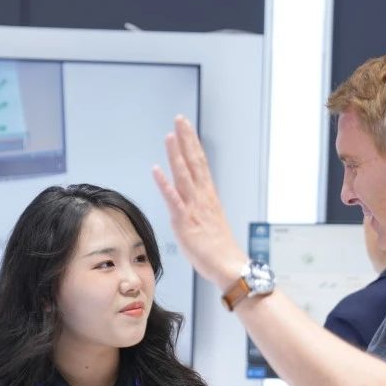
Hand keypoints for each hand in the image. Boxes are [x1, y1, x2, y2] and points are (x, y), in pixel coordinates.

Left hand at [151, 116, 247, 287]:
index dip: (192, 143)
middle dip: (186, 139)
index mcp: (208, 196)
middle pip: (194, 162)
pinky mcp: (185, 221)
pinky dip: (165, 184)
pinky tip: (157, 170)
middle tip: (180, 119)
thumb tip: (189, 202)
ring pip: (184, 175)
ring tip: (170, 135)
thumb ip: (198, 208)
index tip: (186, 127)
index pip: (200, 163)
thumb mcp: (208, 222)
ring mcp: (194, 208)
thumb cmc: (218, 249)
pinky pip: (174, 200)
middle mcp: (202, 198)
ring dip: (176, 154)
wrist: (228, 266)